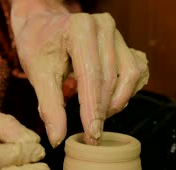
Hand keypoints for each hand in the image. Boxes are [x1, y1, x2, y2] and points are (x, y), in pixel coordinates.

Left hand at [11, 2, 148, 145]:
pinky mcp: (124, 43)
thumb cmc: (40, 47)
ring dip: (117, 101)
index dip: (93, 109)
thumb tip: (57, 138)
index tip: (92, 134)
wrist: (44, 25)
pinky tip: (110, 100)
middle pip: (110, 77)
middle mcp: (102, 26)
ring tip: (99, 115)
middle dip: (103, 110)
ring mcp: (116, 33)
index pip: (91, 75)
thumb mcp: (38, 74)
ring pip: (129, 74)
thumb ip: (49, 106)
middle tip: (93, 134)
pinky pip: (136, 70)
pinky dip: (127, 90)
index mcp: (79, 29)